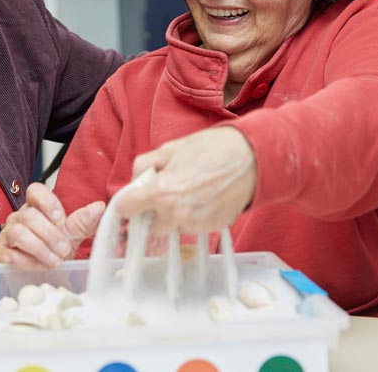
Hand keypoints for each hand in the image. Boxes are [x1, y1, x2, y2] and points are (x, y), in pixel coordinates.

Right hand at [0, 182, 104, 269]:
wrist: (44, 273)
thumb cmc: (55, 249)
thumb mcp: (72, 235)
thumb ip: (83, 221)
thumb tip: (100, 207)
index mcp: (36, 207)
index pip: (35, 190)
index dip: (47, 202)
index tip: (61, 219)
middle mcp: (19, 217)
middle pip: (29, 215)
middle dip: (50, 234)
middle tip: (64, 249)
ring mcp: (7, 234)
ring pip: (19, 232)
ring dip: (40, 248)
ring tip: (55, 260)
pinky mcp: (1, 253)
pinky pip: (11, 254)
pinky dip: (29, 262)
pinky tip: (41, 267)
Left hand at [116, 126, 256, 234]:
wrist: (252, 159)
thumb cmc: (211, 149)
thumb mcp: (170, 148)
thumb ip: (145, 165)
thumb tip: (135, 181)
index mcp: (160, 193)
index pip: (126, 210)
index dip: (128, 202)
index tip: (133, 198)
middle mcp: (175, 215)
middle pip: (149, 225)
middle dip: (152, 211)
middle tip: (165, 191)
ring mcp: (194, 225)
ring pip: (171, 227)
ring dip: (173, 215)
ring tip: (189, 191)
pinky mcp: (210, 229)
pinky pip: (191, 227)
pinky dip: (191, 216)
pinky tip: (203, 197)